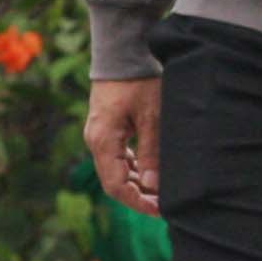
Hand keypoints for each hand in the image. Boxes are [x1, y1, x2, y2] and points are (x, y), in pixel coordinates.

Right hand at [83, 77, 162, 212]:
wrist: (123, 50)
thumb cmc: (139, 80)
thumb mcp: (152, 116)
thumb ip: (152, 150)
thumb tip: (154, 185)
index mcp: (103, 141)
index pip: (116, 185)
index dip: (137, 201)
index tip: (160, 210)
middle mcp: (96, 141)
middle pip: (115, 180)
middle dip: (139, 195)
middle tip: (165, 204)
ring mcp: (100, 134)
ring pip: (117, 168)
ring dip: (138, 181)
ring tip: (162, 190)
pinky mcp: (107, 126)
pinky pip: (119, 154)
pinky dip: (135, 165)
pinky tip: (152, 170)